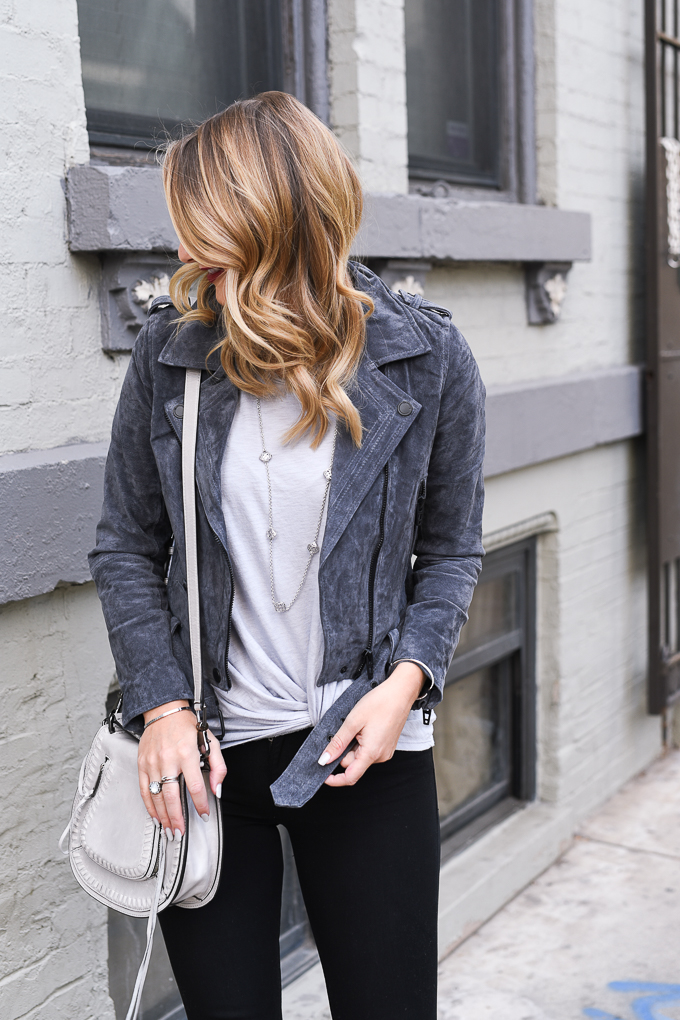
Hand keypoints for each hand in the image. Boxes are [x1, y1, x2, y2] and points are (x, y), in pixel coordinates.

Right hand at [138, 700, 226, 838]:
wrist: (164, 711)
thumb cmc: (188, 727)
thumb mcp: (211, 742)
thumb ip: (218, 766)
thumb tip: (216, 790)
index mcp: (187, 754)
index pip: (195, 786)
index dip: (200, 804)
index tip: (204, 814)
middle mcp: (168, 759)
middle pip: (172, 796)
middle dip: (177, 818)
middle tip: (181, 832)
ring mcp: (153, 762)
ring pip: (156, 796)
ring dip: (163, 816)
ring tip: (169, 830)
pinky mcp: (142, 764)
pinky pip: (144, 790)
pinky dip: (149, 806)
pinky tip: (155, 817)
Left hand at [320, 662, 423, 787]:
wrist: (400, 693)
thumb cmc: (380, 703)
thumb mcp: (353, 721)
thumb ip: (337, 743)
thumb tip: (324, 760)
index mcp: (371, 753)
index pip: (350, 777)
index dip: (334, 779)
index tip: (323, 774)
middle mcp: (380, 756)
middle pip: (353, 764)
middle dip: (343, 752)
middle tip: (343, 731)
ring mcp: (385, 752)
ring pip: (360, 756)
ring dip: (352, 745)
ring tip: (356, 726)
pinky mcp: (387, 746)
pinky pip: (368, 751)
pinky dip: (360, 743)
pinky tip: (363, 727)